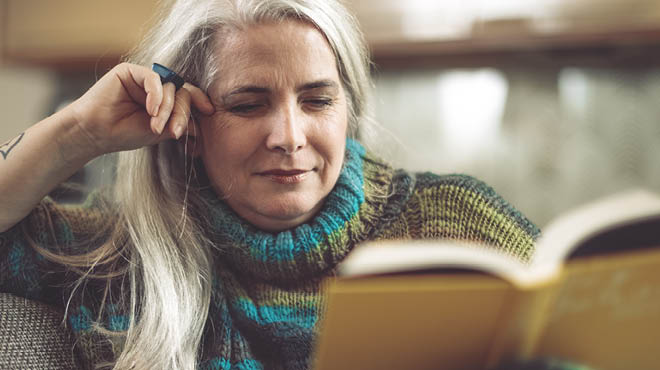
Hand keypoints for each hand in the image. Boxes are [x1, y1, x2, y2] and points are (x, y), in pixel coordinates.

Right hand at [68, 62, 213, 155]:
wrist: (96, 133)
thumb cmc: (125, 133)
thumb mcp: (160, 131)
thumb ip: (179, 122)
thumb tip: (204, 119)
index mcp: (164, 100)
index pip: (187, 97)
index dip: (200, 101)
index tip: (210, 111)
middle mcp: (155, 87)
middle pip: (182, 92)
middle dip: (181, 113)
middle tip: (174, 131)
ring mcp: (143, 78)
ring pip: (170, 86)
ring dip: (167, 109)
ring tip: (156, 127)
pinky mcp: (130, 71)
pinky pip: (153, 78)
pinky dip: (157, 95)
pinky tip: (151, 111)